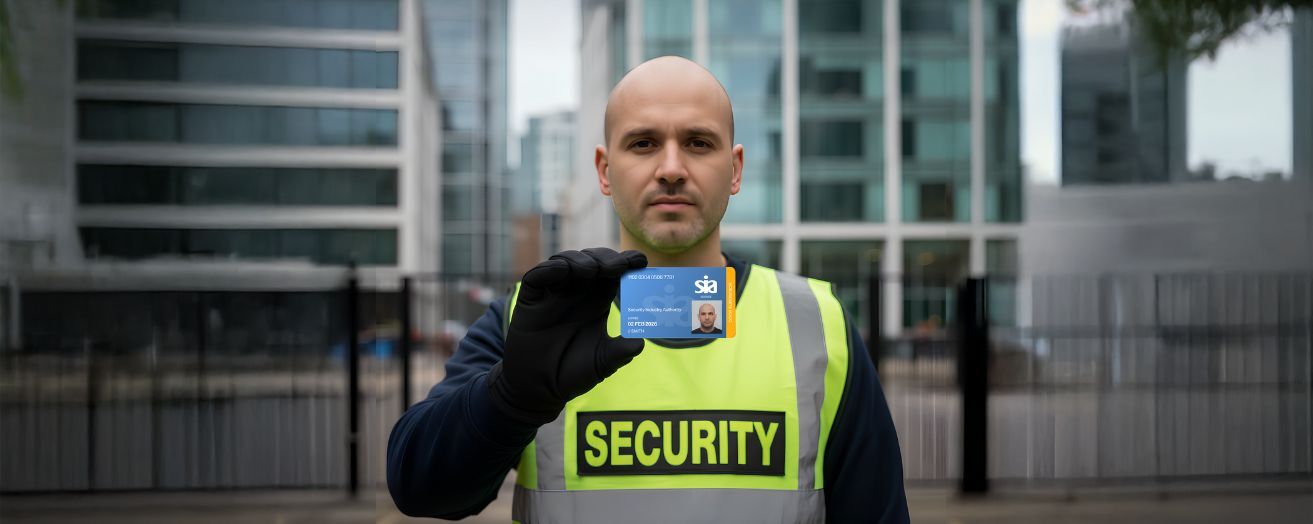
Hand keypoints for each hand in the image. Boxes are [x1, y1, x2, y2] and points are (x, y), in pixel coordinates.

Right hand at [488, 248, 647, 424]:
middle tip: (618, 266)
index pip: (615, 274)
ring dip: (581, 260)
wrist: (539, 387)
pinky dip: (550, 269)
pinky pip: (538, 275)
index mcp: (598, 301)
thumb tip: (641, 342)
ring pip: (566, 261)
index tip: (640, 261)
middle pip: (594, 261)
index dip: (627, 263)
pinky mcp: (531, 298)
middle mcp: (577, 292)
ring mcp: (553, 293)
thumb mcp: (603, 362)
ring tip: (594, 270)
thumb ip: (621, 351)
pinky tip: (562, 270)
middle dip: (607, 258)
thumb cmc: (572, 372)